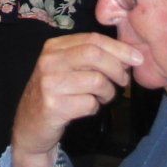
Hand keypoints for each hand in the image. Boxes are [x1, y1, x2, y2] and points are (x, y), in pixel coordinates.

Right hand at [9, 32, 145, 166]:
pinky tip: (87, 108)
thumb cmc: (54, 94)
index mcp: (54, 47)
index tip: (137, 58)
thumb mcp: (65, 68)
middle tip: (123, 82)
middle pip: (95, 55)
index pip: (92, 39)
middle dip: (117, 68)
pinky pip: (89, 103)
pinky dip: (95, 107)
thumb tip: (126, 56)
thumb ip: (88, 57)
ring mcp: (50, 83)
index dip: (119, 48)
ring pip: (96, 80)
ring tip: (103, 98)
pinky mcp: (53, 106)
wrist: (30, 126)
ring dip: (108, 92)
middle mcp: (49, 61)